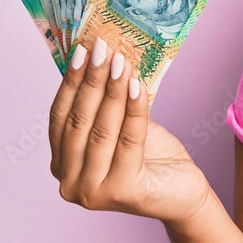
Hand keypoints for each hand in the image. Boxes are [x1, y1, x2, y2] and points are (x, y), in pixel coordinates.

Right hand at [49, 36, 213, 228]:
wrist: (182, 193)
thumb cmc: (151, 159)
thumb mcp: (121, 128)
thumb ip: (106, 106)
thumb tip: (102, 60)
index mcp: (62, 165)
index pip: (60, 117)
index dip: (71, 83)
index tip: (82, 51)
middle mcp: (69, 183)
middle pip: (78, 122)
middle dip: (91, 81)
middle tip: (102, 50)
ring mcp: (92, 191)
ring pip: (101, 130)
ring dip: (112, 91)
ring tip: (121, 62)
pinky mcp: (121, 191)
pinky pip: (128, 140)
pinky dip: (134, 110)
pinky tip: (137, 86)